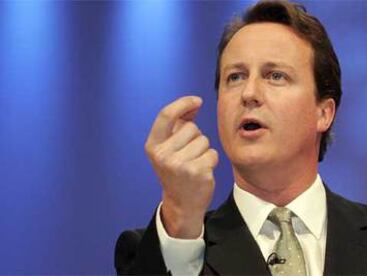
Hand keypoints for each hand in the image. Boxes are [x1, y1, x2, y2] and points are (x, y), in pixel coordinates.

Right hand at [145, 96, 218, 238]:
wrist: (182, 204)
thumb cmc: (177, 171)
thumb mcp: (169, 148)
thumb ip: (179, 125)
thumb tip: (195, 103)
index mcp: (153, 146)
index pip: (166, 115)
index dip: (183, 103)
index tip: (197, 101)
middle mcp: (163, 155)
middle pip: (191, 127)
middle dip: (195, 137)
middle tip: (188, 155)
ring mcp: (180, 164)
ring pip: (204, 140)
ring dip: (204, 150)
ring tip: (194, 163)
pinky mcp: (197, 172)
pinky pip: (213, 153)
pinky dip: (211, 160)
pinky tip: (202, 171)